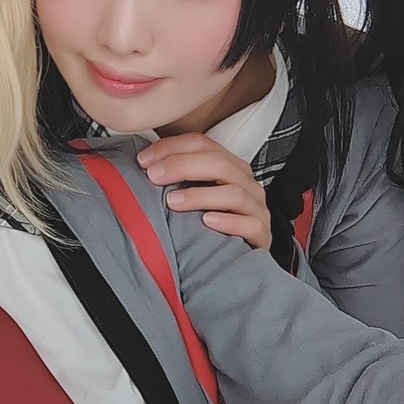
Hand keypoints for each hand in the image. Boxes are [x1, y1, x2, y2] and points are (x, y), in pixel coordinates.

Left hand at [138, 133, 271, 249]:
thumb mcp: (191, 194)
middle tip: (154, 176)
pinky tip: (206, 222)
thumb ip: (174, 178)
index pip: (202, 144)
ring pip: (234, 193)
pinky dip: (227, 221)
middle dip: (183, 166)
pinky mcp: (262, 233)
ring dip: (200, 195)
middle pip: (219, 163)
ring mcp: (256, 207)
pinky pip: (250, 224)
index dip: (171, 147)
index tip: (144, 160)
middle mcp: (245, 182)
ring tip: (173, 202)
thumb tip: (142, 166)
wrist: (235, 259)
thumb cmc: (208, 222)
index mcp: (229, 166)